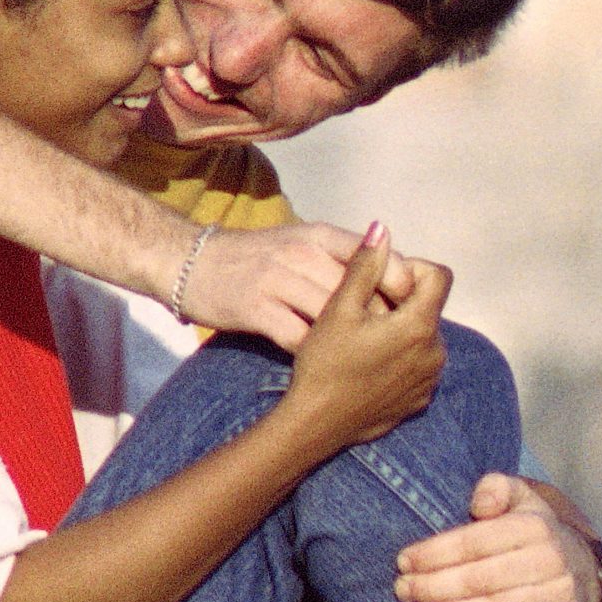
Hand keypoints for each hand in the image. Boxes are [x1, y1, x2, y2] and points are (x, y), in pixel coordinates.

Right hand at [181, 221, 417, 350]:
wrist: (192, 265)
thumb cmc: (258, 260)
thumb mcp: (303, 244)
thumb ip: (348, 257)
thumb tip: (400, 274)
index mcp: (320, 235)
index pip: (375, 257)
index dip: (399, 286)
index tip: (410, 311)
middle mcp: (302, 253)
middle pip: (359, 291)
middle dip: (380, 322)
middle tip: (391, 346)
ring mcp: (277, 279)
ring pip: (331, 315)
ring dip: (351, 342)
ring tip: (363, 360)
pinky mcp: (255, 308)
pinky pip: (298, 338)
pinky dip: (316, 354)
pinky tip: (324, 365)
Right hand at [279, 226, 448, 450]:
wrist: (316, 424)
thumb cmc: (325, 364)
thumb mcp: (339, 309)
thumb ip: (364, 266)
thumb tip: (381, 229)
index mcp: (420, 326)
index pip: (438, 275)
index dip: (411, 269)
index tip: (380, 282)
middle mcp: (436, 353)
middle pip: (430, 307)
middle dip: (402, 302)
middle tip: (362, 313)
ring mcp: (430, 379)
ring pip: (424, 336)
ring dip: (401, 330)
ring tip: (363, 341)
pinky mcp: (420, 399)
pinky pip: (419, 364)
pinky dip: (401, 357)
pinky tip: (368, 366)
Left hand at [397, 474, 601, 601]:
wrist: (585, 564)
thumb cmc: (532, 530)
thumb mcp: (519, 498)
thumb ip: (496, 489)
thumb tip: (480, 503)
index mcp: (533, 525)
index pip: (476, 541)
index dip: (435, 553)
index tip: (403, 562)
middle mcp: (550, 558)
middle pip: (483, 577)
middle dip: (436, 585)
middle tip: (403, 591)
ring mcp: (561, 592)